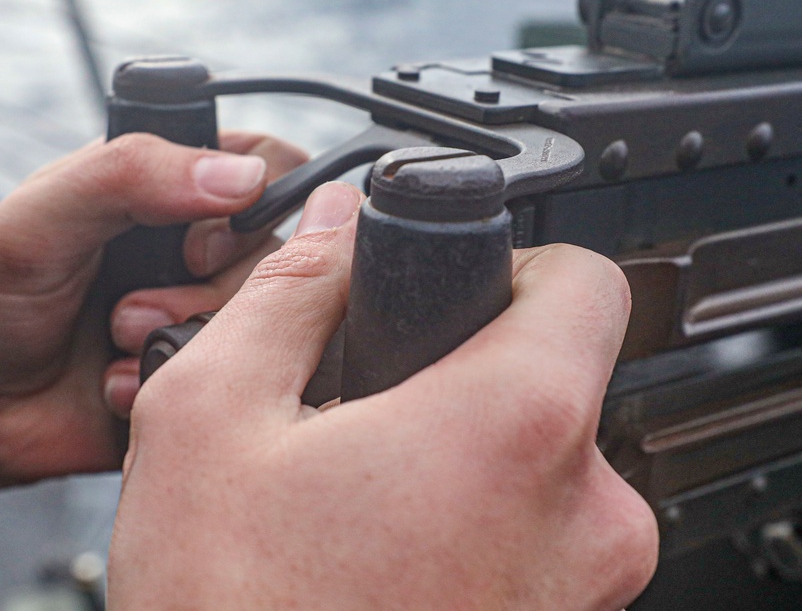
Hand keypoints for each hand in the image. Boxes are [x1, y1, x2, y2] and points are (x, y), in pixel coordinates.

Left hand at [0, 131, 305, 538]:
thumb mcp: (40, 218)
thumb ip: (132, 175)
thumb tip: (243, 176)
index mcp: (168, 186)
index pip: (267, 163)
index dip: (257, 197)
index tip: (196, 239)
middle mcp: (199, 246)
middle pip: (279, 249)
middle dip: (206, 286)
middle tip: (132, 303)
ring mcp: (206, 312)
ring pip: (267, 317)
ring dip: (187, 336)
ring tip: (118, 341)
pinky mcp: (209, 376)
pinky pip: (240, 380)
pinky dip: (176, 382)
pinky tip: (121, 383)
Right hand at [109, 182, 657, 610]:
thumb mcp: (214, 416)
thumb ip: (290, 292)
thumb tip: (335, 228)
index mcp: (517, 430)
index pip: (587, 280)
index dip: (520, 264)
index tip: (468, 286)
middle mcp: (586, 516)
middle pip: (559, 374)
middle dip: (471, 369)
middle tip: (382, 399)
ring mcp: (588, 590)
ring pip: (547, 460)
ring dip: (468, 452)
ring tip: (373, 484)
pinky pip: (540, 535)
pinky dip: (479, 518)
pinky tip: (393, 542)